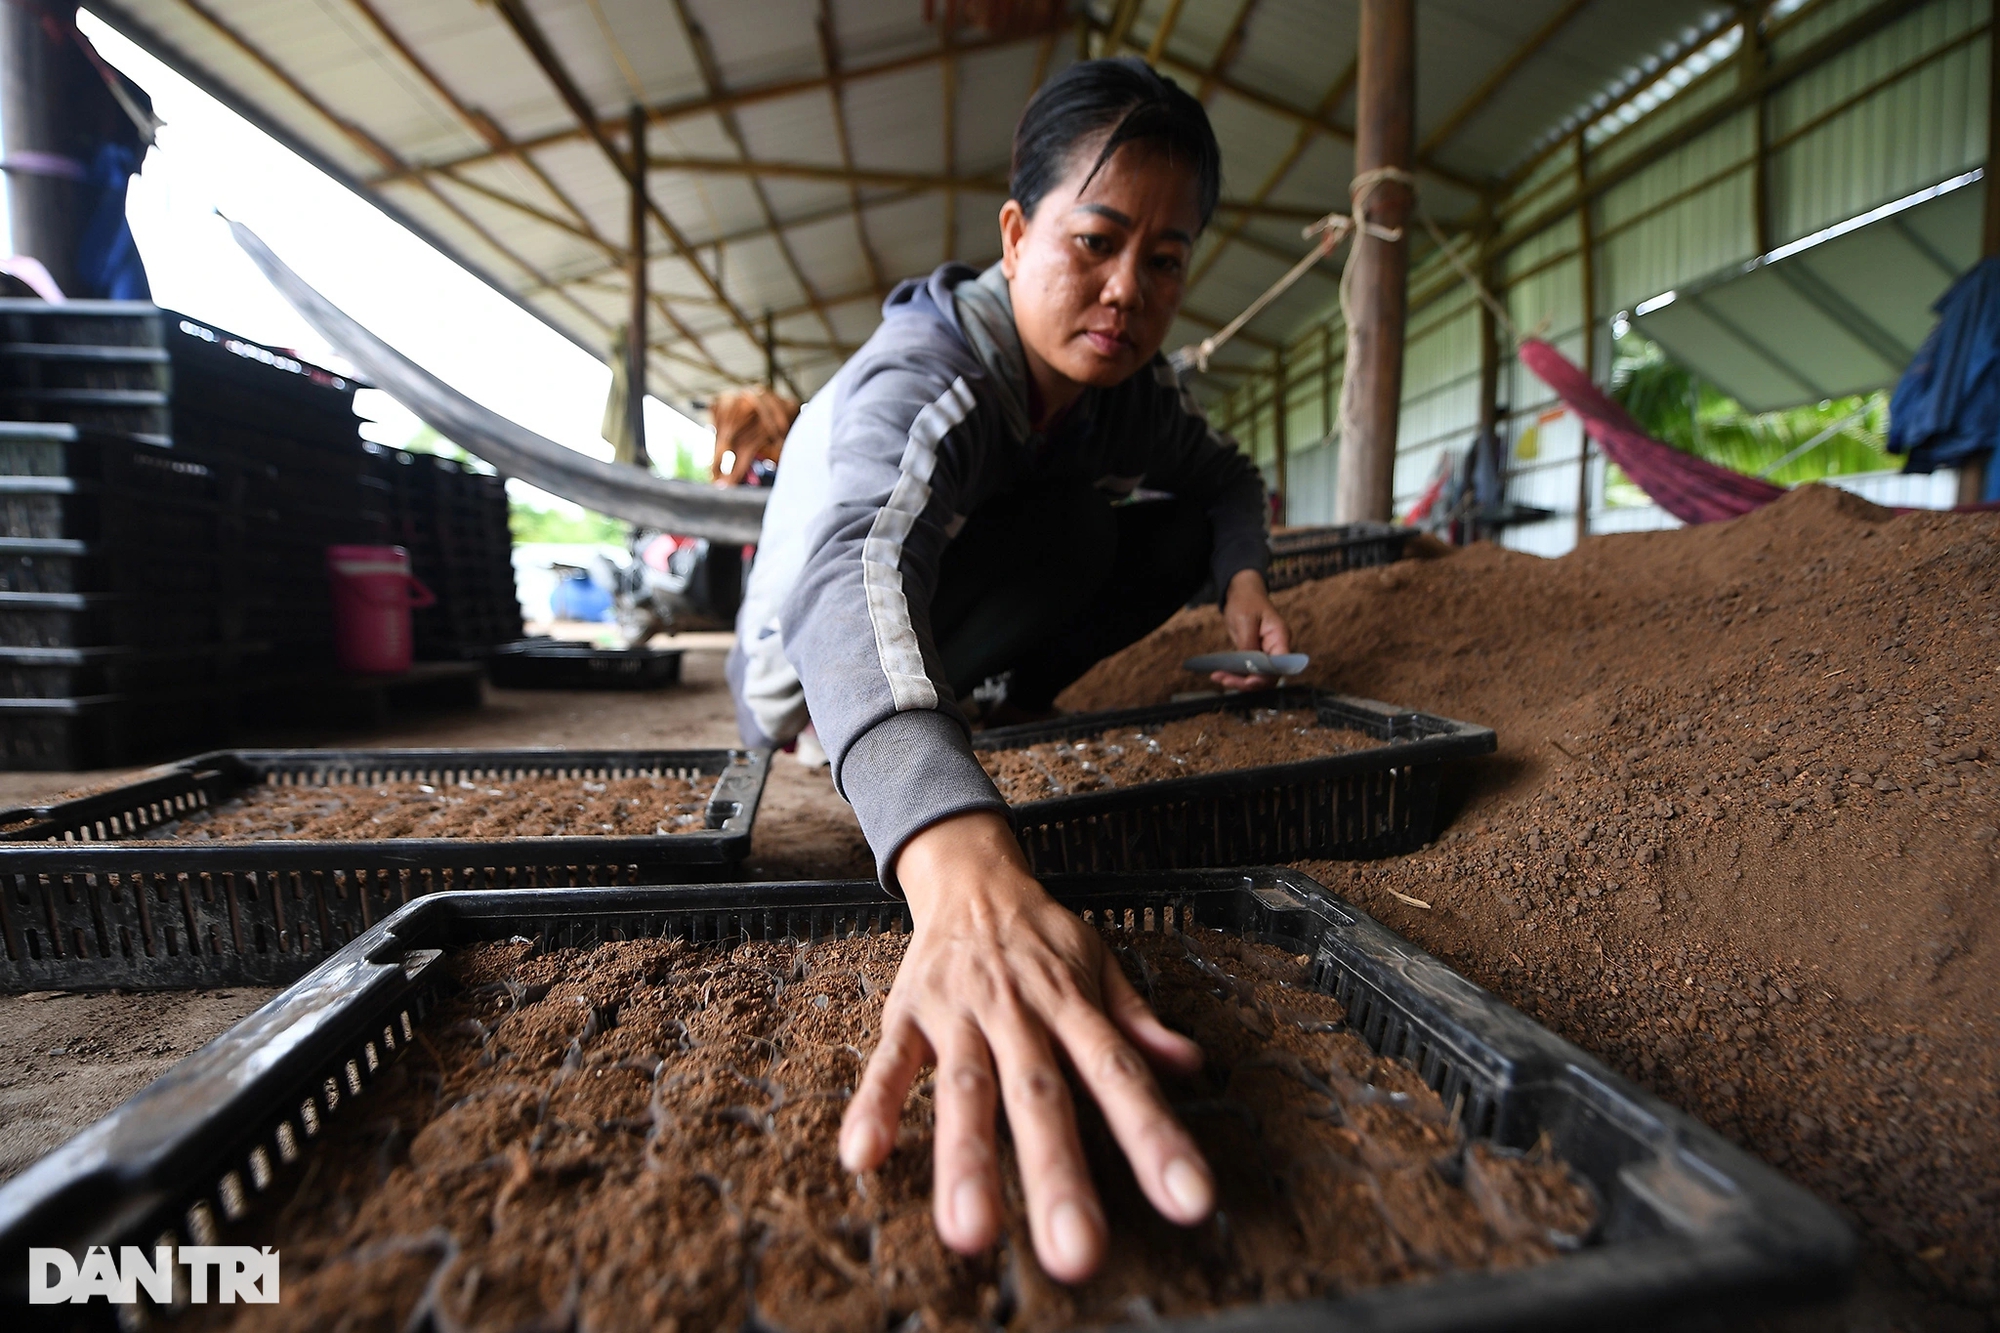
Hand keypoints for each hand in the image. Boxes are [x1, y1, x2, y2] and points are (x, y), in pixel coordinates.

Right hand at [838, 811, 1211, 1281]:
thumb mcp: (1102, 967)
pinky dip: (875, 1106)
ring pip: (965, 1090)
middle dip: (1057, 1173)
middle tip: (1076, 1248)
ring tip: (970, 1231)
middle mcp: (1019, 1013)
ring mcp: (960, 1014)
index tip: (1188, 1200)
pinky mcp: (909, 1015)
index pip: (1121, 1074)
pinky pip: (889, 1064)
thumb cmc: (1043, 937)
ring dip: (966, 1158)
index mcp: (1072, 1005)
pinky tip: (864, 1156)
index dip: (1156, 1137)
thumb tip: (1191, 1065)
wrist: (972, 876)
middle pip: (1040, 1095)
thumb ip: (1139, 1022)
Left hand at [1213, 568, 1291, 689]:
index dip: (1266, 677)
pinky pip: (1248, 671)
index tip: (1248, 681)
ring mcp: (1266, 652)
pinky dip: (1235, 675)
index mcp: (1280, 637)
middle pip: (1269, 675)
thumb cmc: (1246, 600)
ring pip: (1257, 676)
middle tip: (1225, 681)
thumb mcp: (1244, 619)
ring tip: (1218, 677)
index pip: (1280, 665)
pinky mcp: (1255, 655)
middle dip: (1248, 682)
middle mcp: (1276, 648)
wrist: (1242, 591)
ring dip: (1239, 681)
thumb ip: (1248, 643)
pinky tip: (1220, 674)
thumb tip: (1248, 666)